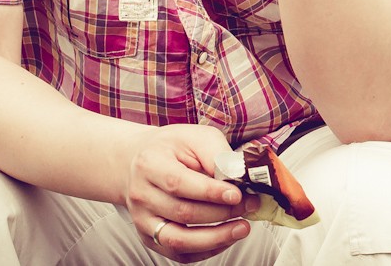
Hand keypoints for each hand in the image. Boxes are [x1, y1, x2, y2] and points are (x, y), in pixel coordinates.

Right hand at [123, 124, 260, 262]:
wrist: (142, 162)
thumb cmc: (173, 148)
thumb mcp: (196, 137)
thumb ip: (216, 154)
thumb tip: (238, 177)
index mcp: (150, 165)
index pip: (179, 183)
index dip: (210, 192)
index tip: (237, 194)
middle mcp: (141, 195)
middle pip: (183, 213)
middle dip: (222, 213)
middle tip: (249, 205)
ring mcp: (143, 220)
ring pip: (179, 240)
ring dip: (216, 238)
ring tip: (242, 228)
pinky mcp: (150, 238)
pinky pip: (179, 254)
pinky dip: (206, 250)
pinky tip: (226, 238)